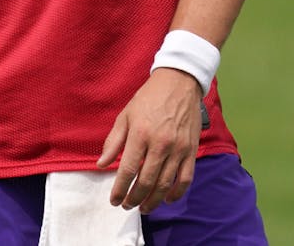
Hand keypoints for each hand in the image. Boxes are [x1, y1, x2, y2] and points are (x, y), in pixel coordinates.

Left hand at [97, 67, 202, 212]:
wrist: (178, 84)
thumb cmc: (147, 99)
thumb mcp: (124, 116)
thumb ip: (113, 142)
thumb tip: (101, 164)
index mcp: (140, 134)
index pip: (128, 169)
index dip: (120, 188)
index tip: (114, 200)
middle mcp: (160, 144)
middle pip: (147, 180)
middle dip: (135, 198)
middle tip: (127, 206)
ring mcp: (178, 148)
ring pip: (166, 183)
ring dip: (154, 200)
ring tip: (144, 208)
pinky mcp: (192, 150)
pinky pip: (186, 178)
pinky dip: (177, 192)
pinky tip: (168, 199)